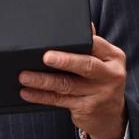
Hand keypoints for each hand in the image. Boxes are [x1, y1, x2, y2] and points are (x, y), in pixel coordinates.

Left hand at [18, 24, 126, 138]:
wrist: (110, 114)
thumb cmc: (100, 79)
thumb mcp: (102, 60)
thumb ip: (90, 43)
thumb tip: (82, 23)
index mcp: (113, 57)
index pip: (95, 44)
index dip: (78, 40)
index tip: (58, 39)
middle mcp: (110, 75)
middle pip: (85, 66)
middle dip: (64, 61)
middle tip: (45, 57)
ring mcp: (100, 94)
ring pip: (67, 85)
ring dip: (43, 80)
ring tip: (25, 76)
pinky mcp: (86, 108)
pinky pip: (59, 100)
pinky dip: (41, 96)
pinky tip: (27, 92)